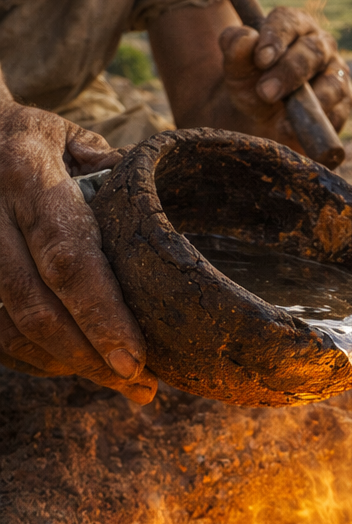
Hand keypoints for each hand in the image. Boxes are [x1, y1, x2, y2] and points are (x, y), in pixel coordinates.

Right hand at [0, 102, 155, 403]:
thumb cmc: (30, 138)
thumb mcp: (73, 138)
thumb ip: (117, 178)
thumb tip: (165, 226)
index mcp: (28, 174)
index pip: (66, 255)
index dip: (100, 314)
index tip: (136, 358)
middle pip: (36, 306)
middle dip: (90, 356)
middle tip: (141, 385)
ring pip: (10, 328)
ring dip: (65, 365)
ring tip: (120, 384)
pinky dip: (33, 359)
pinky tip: (73, 366)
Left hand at [218, 5, 351, 151]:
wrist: (263, 121)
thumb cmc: (251, 85)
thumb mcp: (236, 69)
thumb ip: (235, 48)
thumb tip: (246, 38)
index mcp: (293, 26)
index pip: (288, 22)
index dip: (276, 37)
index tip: (261, 59)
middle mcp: (319, 44)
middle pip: (312, 51)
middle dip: (289, 72)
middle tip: (265, 92)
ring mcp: (336, 72)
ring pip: (332, 83)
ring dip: (309, 102)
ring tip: (282, 121)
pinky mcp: (344, 101)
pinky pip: (339, 111)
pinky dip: (319, 123)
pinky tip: (297, 130)